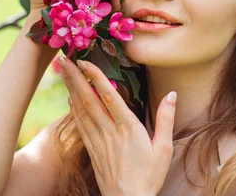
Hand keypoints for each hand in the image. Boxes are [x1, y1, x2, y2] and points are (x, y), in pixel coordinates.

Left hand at [58, 56, 176, 195]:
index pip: (109, 96)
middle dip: (76, 78)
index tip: (85, 61)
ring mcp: (98, 141)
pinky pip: (80, 126)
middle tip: (65, 60)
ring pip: (81, 111)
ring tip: (64, 73)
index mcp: (127, 128)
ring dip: (71, 90)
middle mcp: (109, 131)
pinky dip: (73, 111)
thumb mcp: (164, 148)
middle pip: (89, 100)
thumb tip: (171, 94)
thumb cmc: (149, 177)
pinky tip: (69, 101)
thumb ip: (166, 119)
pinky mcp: (92, 150)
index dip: (96, 77)